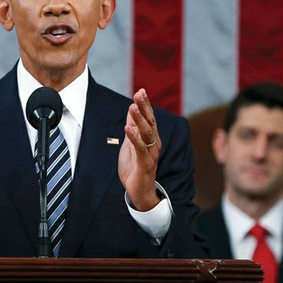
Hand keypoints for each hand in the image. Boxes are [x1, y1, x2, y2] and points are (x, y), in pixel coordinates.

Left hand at [118, 89, 161, 211]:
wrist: (139, 192)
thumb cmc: (135, 168)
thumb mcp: (131, 144)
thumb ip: (133, 127)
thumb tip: (132, 109)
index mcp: (151, 138)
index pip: (150, 118)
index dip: (146, 104)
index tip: (141, 91)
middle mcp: (154, 144)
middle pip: (150, 122)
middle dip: (144, 107)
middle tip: (139, 94)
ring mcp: (151, 154)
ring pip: (147, 133)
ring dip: (139, 119)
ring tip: (132, 107)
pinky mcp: (145, 164)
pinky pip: (141, 149)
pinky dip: (134, 137)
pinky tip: (128, 128)